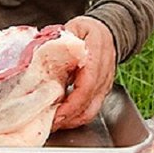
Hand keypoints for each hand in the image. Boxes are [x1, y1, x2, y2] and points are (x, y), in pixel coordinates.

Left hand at [54, 16, 115, 130]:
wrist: (108, 31)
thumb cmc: (87, 30)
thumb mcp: (72, 28)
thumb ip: (60, 42)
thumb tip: (45, 58)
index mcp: (97, 54)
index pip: (87, 85)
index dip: (72, 103)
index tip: (56, 113)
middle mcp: (105, 72)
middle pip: (90, 103)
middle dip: (70, 117)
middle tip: (50, 123)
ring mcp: (106, 84)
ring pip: (93, 110)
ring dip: (73, 120)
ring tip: (55, 123)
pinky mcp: (103, 91)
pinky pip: (92, 108)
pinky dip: (78, 116)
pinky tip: (63, 116)